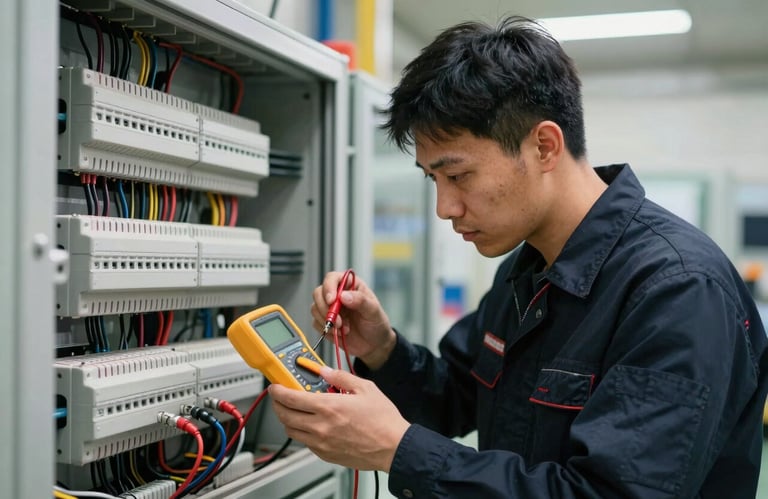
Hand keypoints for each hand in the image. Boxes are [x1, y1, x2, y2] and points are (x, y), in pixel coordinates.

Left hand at [269, 367, 409, 470]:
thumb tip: (325, 371)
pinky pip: (305, 442)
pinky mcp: (325, 454)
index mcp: (328, 407)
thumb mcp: (365, 388)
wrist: (393, 447)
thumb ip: (341, 376)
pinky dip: (302, 431)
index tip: (276, 386)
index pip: (290, 398)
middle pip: (285, 415)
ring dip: (288, 418)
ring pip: (291, 430)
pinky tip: (312, 424)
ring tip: (295, 410)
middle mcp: (320, 426)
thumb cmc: (383, 421)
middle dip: (278, 404)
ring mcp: (321, 443)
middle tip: (281, 396)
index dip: (278, 391)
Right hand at [311, 271, 395, 368]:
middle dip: (325, 308)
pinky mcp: (325, 322)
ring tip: (344, 328)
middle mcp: (338, 295)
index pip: (332, 278)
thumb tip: (344, 296)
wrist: (374, 345)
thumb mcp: (374, 311)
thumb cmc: (376, 324)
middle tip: (338, 321)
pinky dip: (326, 329)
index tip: (332, 300)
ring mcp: (330, 308)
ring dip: (328, 320)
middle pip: (319, 293)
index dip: (329, 287)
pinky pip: (316, 323)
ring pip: (315, 308)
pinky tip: (339, 333)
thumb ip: (361, 301)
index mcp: (350, 285)